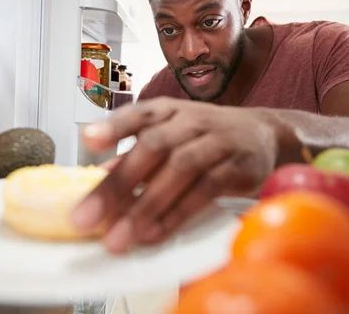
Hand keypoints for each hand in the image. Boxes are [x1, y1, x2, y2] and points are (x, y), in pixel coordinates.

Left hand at [71, 97, 299, 252]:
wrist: (262, 133)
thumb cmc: (205, 137)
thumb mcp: (170, 136)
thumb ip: (136, 155)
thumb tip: (97, 179)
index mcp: (167, 111)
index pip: (138, 114)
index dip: (113, 127)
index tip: (87, 140)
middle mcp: (191, 121)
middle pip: (154, 146)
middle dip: (118, 184)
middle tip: (86, 217)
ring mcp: (217, 141)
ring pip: (180, 169)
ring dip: (146, 205)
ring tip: (119, 236)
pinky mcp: (239, 167)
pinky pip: (206, 191)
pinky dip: (178, 214)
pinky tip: (154, 234)